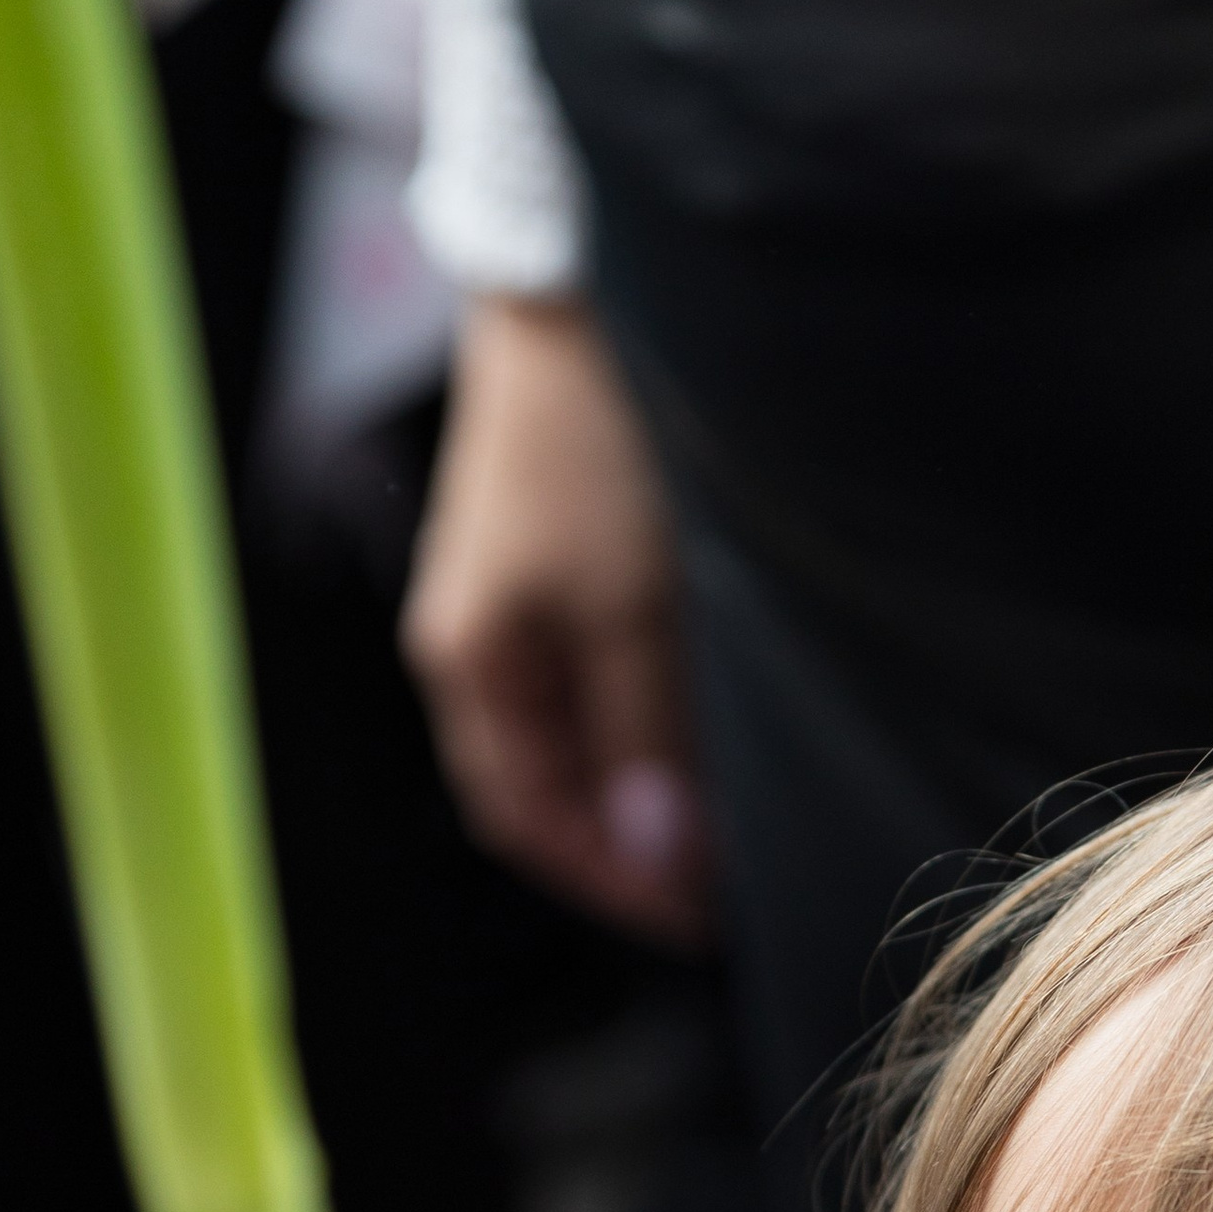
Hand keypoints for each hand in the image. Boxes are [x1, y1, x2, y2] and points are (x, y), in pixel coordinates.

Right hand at [404, 294, 712, 943]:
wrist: (580, 286)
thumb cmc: (600, 440)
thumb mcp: (635, 605)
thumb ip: (647, 737)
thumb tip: (657, 857)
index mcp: (470, 662)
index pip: (528, 819)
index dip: (610, 883)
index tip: (701, 925)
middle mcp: (484, 643)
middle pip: (556, 788)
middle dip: (638, 848)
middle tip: (736, 893)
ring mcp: (523, 604)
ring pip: (588, 739)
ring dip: (655, 791)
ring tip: (741, 828)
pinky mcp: (568, 566)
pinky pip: (607, 682)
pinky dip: (659, 729)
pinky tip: (720, 740)